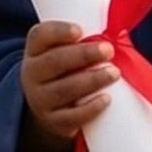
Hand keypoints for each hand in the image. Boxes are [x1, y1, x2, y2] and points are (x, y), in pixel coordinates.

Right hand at [19, 20, 119, 151]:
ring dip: (91, 80)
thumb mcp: (66, 52)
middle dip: (83, 54)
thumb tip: (119, 33)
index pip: (40, 36)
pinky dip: (90, 109)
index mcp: (35, 50)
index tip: (80, 30)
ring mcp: (40, 99)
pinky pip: (70, 117)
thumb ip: (85, 40)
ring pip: (63, 90)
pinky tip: (106, 99)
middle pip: (54, 61)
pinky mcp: (53, 121)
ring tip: (114, 73)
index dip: (59, 31)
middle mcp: (32, 74)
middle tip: (108, 50)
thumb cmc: (68, 69)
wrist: (52, 108)